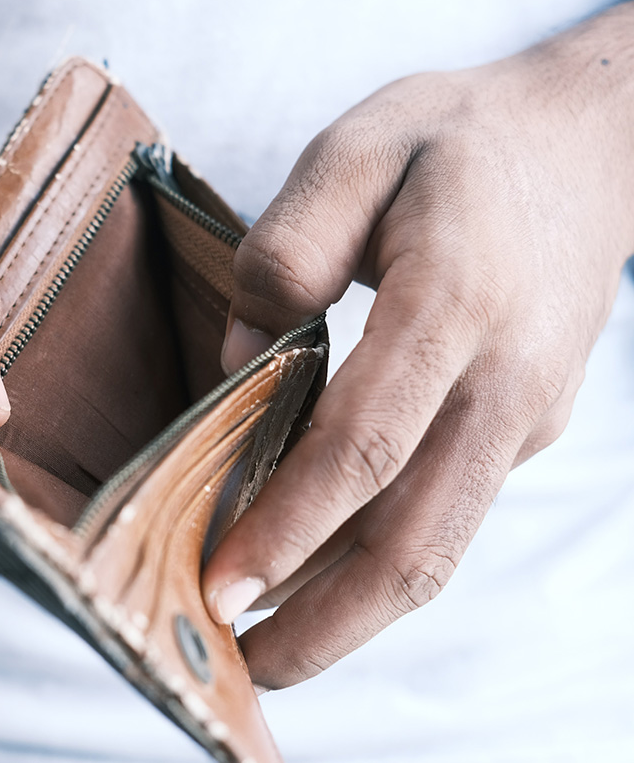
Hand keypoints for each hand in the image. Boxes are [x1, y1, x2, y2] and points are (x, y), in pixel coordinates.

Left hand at [204, 7, 633, 689]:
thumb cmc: (456, 142)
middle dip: (325, 620)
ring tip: (268, 646)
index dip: (290, 526)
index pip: (366, 445)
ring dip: (351, 611)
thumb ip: (288, 249)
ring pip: (437, 544)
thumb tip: (241, 359)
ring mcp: (523, 415)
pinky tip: (315, 570)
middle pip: (415, 538)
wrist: (589, 145)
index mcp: (455, 303)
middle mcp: (503, 381)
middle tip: (241, 666)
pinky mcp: (522, 429)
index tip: (220, 585)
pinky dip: (377, 558)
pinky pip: (444, 511)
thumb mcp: (357, 149)